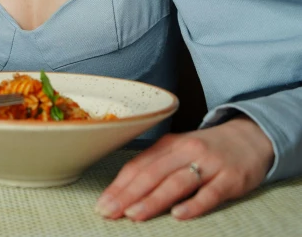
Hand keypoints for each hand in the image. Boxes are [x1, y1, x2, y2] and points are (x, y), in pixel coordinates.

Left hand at [96, 116, 273, 220]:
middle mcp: (187, 151)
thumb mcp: (180, 151)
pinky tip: (178, 216)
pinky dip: (193, 205)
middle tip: (109, 212)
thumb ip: (157, 166)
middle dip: (128, 194)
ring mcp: (209, 164)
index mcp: (170, 145)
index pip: (139, 165)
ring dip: (154, 199)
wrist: (251, 138)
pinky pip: (210, 193)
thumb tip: (125, 189)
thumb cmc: (207, 150)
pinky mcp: (230, 179)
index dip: (119, 185)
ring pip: (177, 182)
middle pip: (153, 173)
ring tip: (134, 214)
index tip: (102, 203)